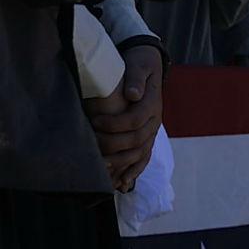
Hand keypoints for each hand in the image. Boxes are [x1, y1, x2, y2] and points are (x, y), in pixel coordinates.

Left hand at [86, 43, 163, 192]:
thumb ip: (136, 79)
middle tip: (92, 142)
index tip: (94, 120)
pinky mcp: (147, 136)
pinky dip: (134, 171)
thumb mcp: (139, 65)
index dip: (115, 123)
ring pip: (141, 152)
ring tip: (103, 167)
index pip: (136, 119)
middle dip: (113, 144)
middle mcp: (155, 120)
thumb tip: (132, 94)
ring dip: (122, 163)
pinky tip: (123, 183)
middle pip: (137, 139)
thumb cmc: (139, 64)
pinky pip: (143, 157)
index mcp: (153, 103)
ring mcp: (152, 130)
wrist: (148, 65)